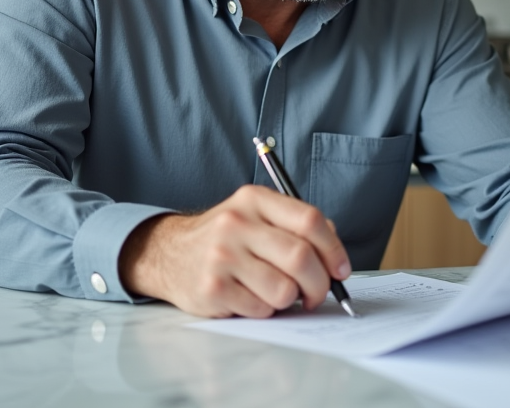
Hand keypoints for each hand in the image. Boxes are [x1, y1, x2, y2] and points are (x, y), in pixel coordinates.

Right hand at [117, 185, 351, 317]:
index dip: (333, 249)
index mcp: (254, 200)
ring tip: (275, 293)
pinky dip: (265, 310)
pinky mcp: (212, 288)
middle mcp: (236, 223)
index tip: (341, 270)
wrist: (168, 254)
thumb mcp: (256, 216)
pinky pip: (261, 309)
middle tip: (316, 294)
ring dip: (289, 300)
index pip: (309, 220)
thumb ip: (295, 226)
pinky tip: (251, 297)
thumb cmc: (226, 238)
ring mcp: (221, 256)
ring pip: (284, 290)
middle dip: (319, 284)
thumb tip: (334, 254)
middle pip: (301, 258)